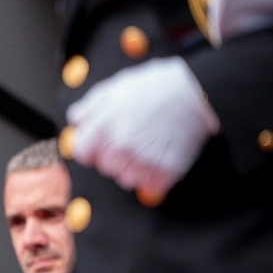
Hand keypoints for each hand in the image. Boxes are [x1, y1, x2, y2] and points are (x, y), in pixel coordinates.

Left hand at [67, 56, 219, 195]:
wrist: (196, 92)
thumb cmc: (155, 87)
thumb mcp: (114, 87)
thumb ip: (89, 107)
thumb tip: (75, 121)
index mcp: (103, 127)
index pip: (83, 154)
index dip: (92, 149)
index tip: (102, 145)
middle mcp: (119, 147)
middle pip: (104, 167)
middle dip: (114, 156)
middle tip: (133, 140)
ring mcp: (142, 161)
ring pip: (125, 178)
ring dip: (133, 168)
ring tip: (149, 146)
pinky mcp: (164, 172)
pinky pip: (149, 185)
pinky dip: (154, 176)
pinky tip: (161, 156)